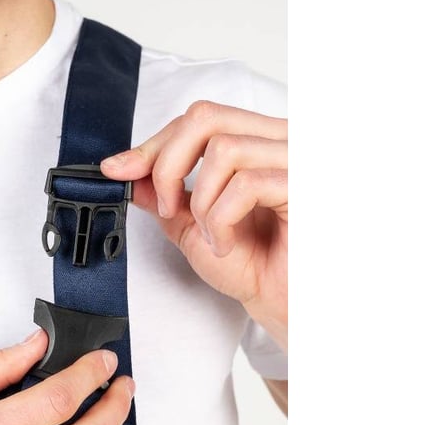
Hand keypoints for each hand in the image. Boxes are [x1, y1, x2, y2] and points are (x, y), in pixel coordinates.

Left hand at [101, 101, 286, 350]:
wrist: (286, 307)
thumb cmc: (255, 266)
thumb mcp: (194, 225)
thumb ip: (164, 195)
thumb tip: (126, 169)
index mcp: (257, 141)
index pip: (199, 117)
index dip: (154, 144)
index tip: (119, 170)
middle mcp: (281, 140)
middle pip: (207, 117)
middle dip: (169, 165)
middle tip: (168, 208)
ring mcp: (298, 159)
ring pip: (224, 149)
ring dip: (201, 202)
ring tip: (212, 237)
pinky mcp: (306, 186)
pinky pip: (246, 184)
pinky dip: (221, 220)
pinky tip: (227, 245)